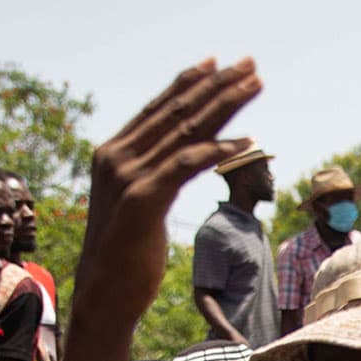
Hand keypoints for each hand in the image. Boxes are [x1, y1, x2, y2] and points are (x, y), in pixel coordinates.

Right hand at [76, 60, 262, 338]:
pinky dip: (220, 149)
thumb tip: (173, 165)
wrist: (104, 296)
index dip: (190, 84)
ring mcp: (128, 176)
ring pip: (186, 129)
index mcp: (112, 155)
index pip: (158, 109)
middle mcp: (116, 157)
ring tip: (256, 86)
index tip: (219, 65)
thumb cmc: (125, 255)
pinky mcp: (144, 198)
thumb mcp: (138, 205)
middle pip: (177, 110)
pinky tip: (248, 140)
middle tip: (250, 65)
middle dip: (217, 84)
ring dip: (226, 104)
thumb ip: (150, 177)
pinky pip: (189, 163)